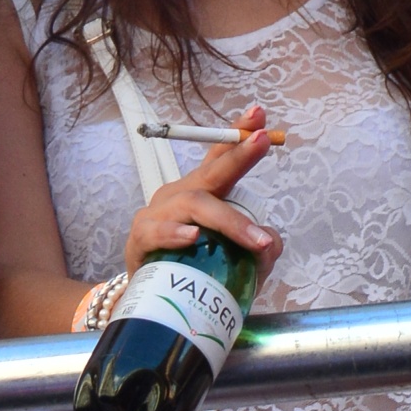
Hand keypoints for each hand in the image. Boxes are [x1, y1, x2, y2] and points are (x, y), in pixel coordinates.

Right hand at [124, 109, 284, 282]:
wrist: (148, 296)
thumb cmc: (192, 267)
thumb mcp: (232, 256)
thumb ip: (256, 247)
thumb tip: (270, 241)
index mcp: (200, 192)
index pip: (219, 156)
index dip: (237, 134)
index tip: (259, 114)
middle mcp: (178, 195)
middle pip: (210, 172)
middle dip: (238, 156)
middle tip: (262, 141)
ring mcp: (158, 215)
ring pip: (193, 205)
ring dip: (229, 221)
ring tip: (256, 241)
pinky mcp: (140, 239)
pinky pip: (158, 231)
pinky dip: (176, 233)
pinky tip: (194, 237)